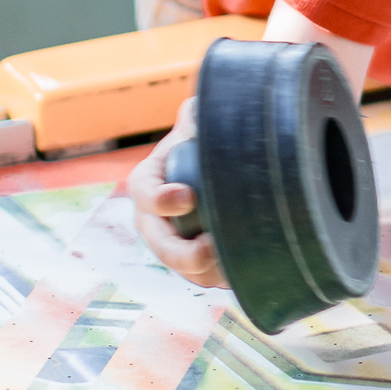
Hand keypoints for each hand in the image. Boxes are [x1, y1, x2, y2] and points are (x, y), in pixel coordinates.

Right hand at [128, 98, 226, 288]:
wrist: (228, 164)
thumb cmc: (212, 135)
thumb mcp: (201, 116)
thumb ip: (196, 110)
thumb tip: (200, 109)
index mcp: (149, 180)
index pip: (144, 192)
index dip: (160, 199)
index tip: (187, 196)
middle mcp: (155, 218)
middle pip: (159, 244)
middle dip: (181, 254)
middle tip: (210, 249)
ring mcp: (175, 242)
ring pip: (183, 268)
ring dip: (204, 273)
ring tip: (232, 265)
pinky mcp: (199, 260)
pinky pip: (206, 277)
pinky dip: (222, 280)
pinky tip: (246, 275)